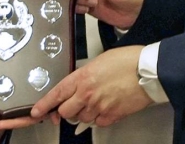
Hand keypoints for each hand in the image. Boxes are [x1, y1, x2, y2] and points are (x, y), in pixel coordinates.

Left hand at [0, 46, 152, 130]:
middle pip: (66, 112)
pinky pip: (98, 123)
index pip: (57, 94)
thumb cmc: (128, 61)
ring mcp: (99, 107)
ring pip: (81, 119)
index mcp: (82, 77)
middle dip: (66, 110)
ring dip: (84, 113)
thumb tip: (78, 84)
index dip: (44, 105)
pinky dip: (99, 118)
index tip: (36, 111)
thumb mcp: (99, 61)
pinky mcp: (112, 116)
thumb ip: (85, 75)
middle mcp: (87, 94)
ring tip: (96, 101)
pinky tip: (106, 107)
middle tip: (72, 105)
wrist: (148, 70)